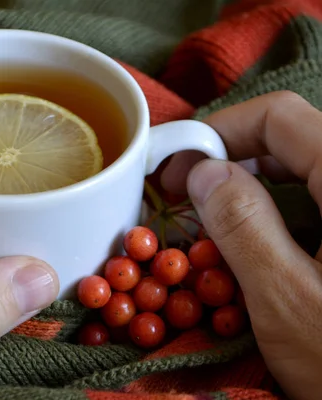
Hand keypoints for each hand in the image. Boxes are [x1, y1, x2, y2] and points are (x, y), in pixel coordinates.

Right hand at [162, 91, 321, 399]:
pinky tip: (251, 243)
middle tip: (182, 194)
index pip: (279, 119)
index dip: (217, 132)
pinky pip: (316, 201)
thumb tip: (202, 172)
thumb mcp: (289, 301)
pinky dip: (275, 211)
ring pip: (303, 169)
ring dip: (248, 185)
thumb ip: (243, 227)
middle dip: (228, 158)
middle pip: (290, 137)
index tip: (173, 169)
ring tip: (208, 219)